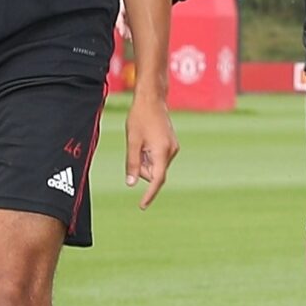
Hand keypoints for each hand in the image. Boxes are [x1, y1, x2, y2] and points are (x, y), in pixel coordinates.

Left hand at [125, 92, 178, 207]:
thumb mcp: (132, 141)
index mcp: (162, 152)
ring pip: (156, 165)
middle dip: (142, 168)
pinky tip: (146, 139)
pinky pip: (159, 158)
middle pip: (154, 173)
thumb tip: (131, 184)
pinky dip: (149, 154)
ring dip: (145, 159)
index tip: (142, 206)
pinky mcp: (172, 144)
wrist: (152, 99)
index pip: (157, 180)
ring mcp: (173, 148)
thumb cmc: (140, 117)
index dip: (149, 194)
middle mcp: (171, 152)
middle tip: (135, 147)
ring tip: (140, 140)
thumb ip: (133, 164)